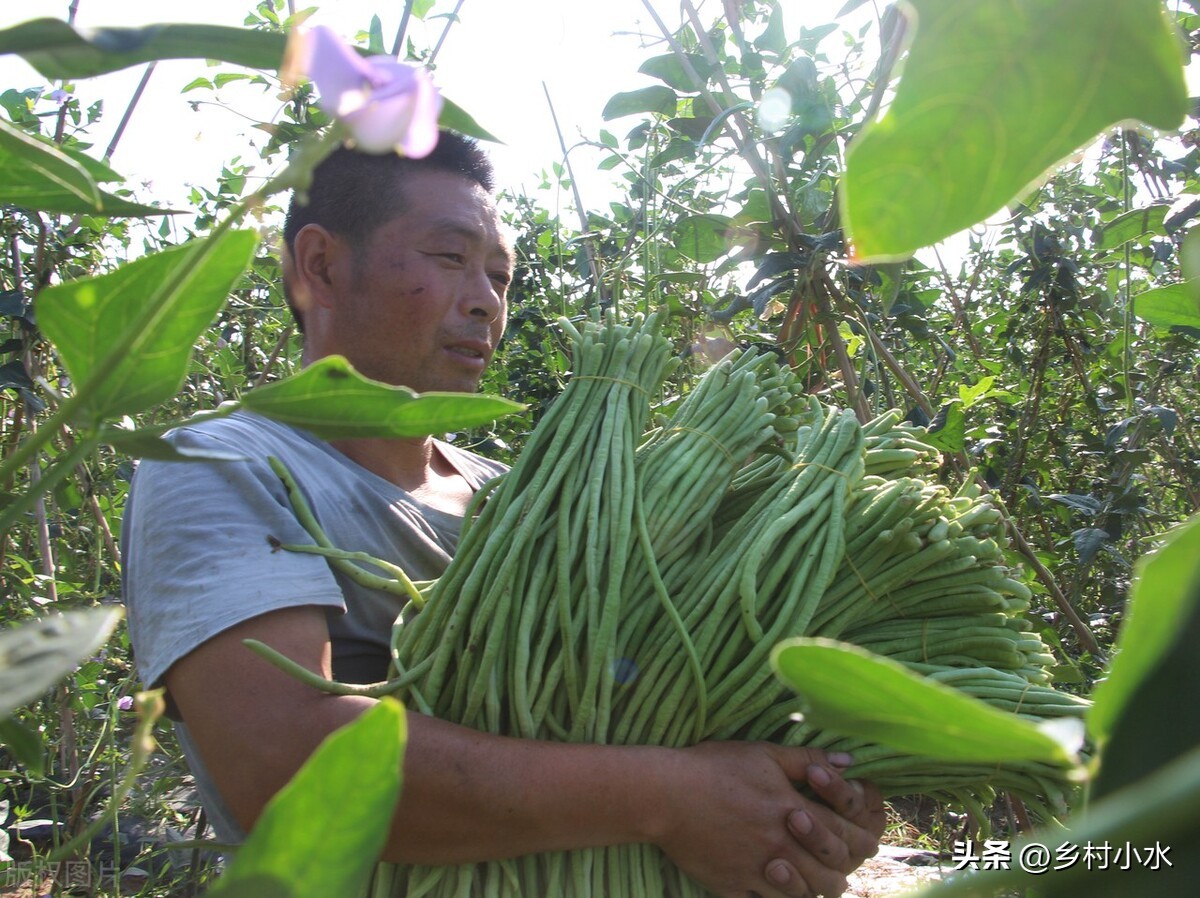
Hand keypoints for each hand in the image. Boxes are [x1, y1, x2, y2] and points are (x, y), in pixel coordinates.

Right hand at [649, 741, 882, 897]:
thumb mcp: (764, 754)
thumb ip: (809, 760)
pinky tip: (774, 886)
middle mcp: (781, 847)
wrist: (665, 794)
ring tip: (810, 877)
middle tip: (836, 862)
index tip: (859, 835)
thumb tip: (849, 762)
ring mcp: (757, 872)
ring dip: (812, 888)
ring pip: (804, 897)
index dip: (860, 838)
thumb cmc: (714, 768)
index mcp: (794, 812)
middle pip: (832, 876)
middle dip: (841, 870)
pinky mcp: (733, 888)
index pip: (846, 836)